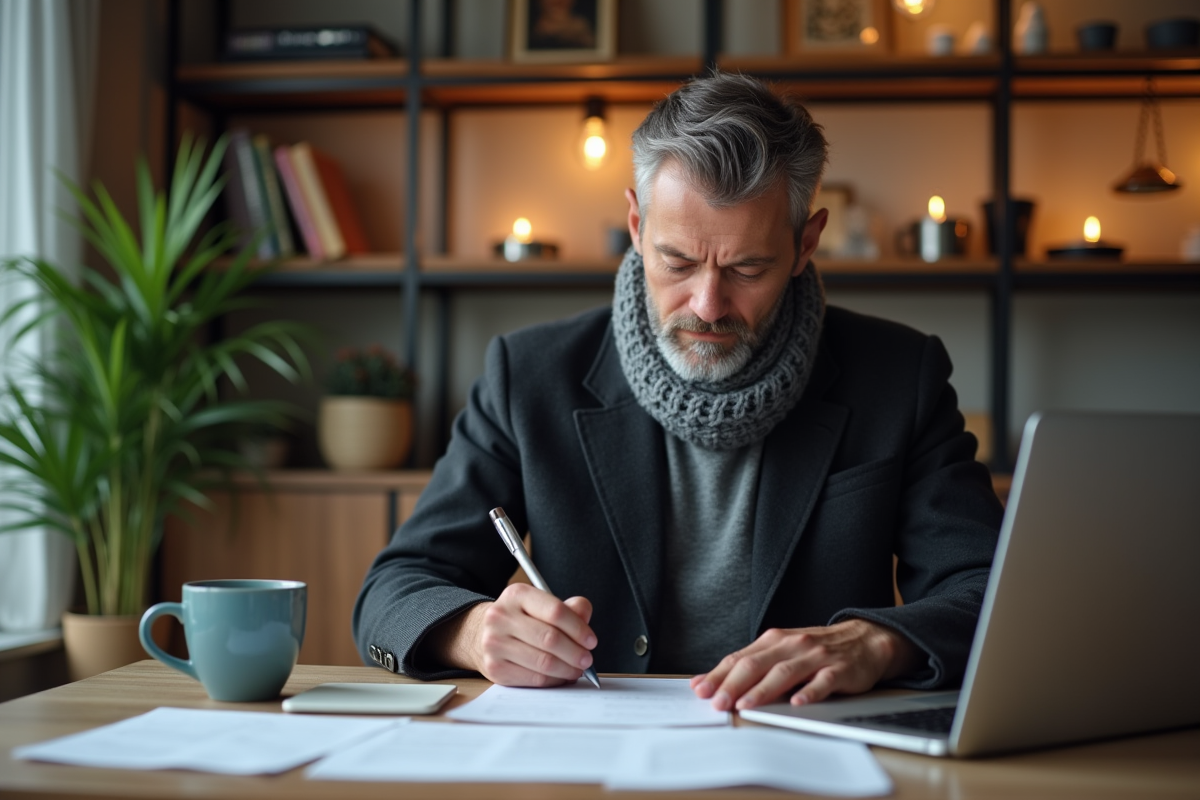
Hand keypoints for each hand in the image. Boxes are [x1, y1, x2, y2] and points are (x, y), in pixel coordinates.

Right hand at [428, 583, 596, 686]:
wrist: (482, 634)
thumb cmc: (521, 620)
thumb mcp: (541, 605)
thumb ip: (568, 608)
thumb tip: (585, 615)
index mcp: (517, 595)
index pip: (555, 611)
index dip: (579, 628)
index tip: (591, 640)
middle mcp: (500, 617)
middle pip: (550, 639)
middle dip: (575, 653)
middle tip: (587, 660)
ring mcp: (494, 643)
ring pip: (543, 662)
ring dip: (567, 669)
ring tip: (577, 669)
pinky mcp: (495, 668)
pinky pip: (534, 678)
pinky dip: (554, 680)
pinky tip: (561, 676)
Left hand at [690, 619, 919, 711]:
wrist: (864, 639)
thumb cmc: (816, 650)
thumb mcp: (783, 651)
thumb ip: (753, 665)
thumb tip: (714, 681)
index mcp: (774, 641)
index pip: (740, 658)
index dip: (718, 674)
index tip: (700, 690)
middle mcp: (792, 645)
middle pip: (757, 664)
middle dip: (734, 684)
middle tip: (718, 703)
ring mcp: (816, 657)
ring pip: (784, 672)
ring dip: (763, 690)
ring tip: (746, 705)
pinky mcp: (839, 670)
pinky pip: (822, 682)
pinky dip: (809, 692)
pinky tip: (797, 703)